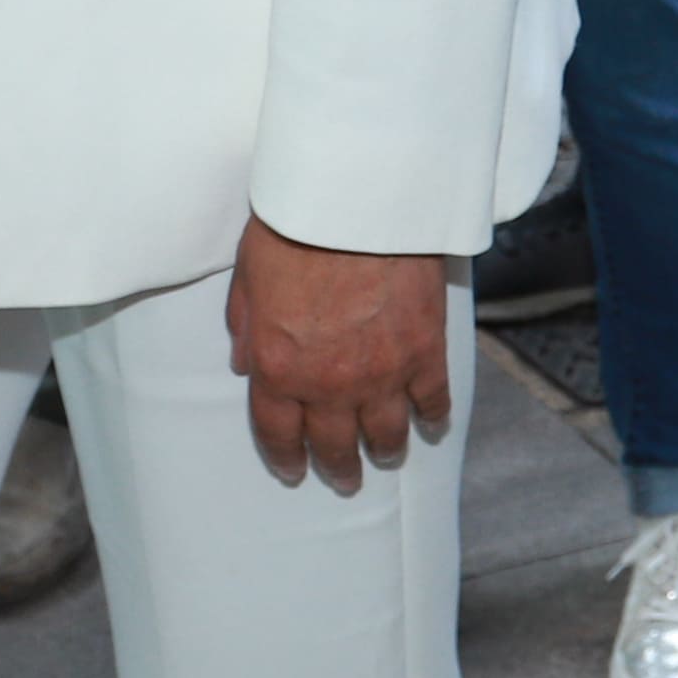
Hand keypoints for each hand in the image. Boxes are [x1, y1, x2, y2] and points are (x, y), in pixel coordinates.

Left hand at [225, 219, 451, 494]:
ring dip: (384, 451)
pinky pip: (432, 401)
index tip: (294, 471)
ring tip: (385, 456)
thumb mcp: (247, 275)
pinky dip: (432, 418)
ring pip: (385, 434)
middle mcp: (328, 383)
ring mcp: (381, 373)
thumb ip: (245, 326)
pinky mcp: (424, 352)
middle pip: (333, 445)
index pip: (278, 434)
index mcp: (278, 367)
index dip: (286, 458)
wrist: (357, 198)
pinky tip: (431, 425)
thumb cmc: (295, 225)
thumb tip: (245, 364)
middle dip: (336, 468)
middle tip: (343, 479)